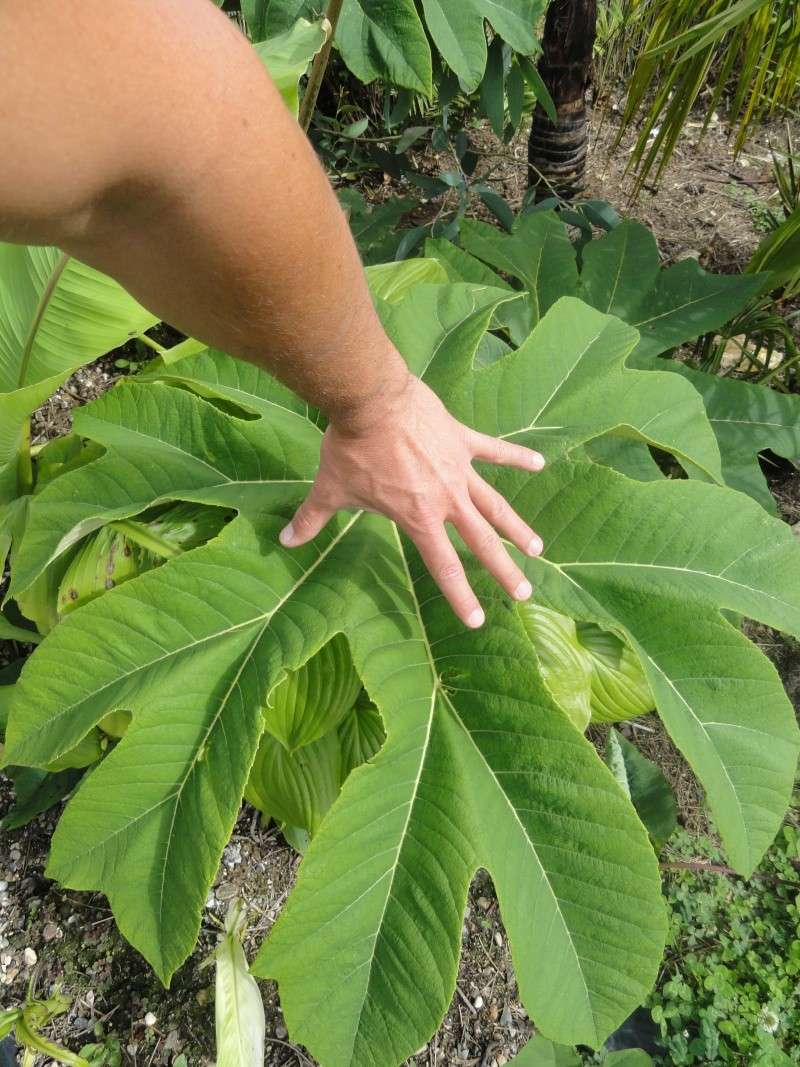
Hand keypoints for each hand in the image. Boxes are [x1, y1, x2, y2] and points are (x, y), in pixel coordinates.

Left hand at [279, 373, 544, 627]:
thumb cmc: (350, 448)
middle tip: (525, 593)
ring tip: (538, 549)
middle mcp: (446, 500)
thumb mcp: (330, 489)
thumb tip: (285, 542)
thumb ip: (311, 519)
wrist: (370, 399)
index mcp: (418, 519)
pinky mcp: (462, 439)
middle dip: (504, 570)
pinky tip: (540, 463)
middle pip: (482, 542)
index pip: (444, 566)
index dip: (461, 596)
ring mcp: (459, 469)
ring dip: (517, 528)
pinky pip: (495, 450)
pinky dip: (517, 457)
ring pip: (496, 504)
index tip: (478, 619)